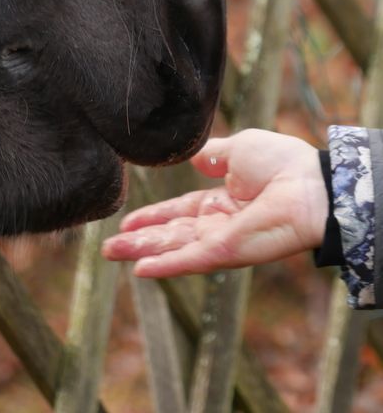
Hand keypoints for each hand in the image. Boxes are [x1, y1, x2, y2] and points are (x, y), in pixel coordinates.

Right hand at [102, 129, 328, 276]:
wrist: (310, 184)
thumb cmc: (283, 163)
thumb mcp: (239, 148)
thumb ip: (214, 155)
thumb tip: (194, 158)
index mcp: (224, 201)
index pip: (180, 211)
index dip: (154, 216)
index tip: (128, 220)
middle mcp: (219, 224)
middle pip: (171, 233)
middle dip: (139, 239)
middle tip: (108, 246)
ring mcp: (221, 240)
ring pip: (173, 247)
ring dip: (142, 251)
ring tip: (110, 252)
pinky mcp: (225, 251)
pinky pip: (190, 259)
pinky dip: (165, 265)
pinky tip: (140, 270)